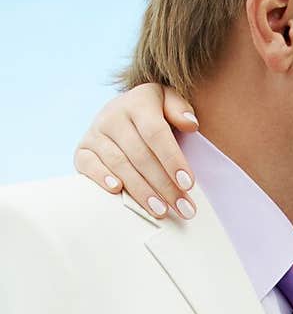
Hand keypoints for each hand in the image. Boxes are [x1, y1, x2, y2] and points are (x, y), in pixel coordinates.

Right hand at [73, 84, 198, 220]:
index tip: (188, 184)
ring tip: (161, 211)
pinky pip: (88, 165)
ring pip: (119, 164)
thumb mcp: (168, 105)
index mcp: (138, 102)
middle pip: (140, 155)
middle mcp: (113, 115)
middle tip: (183, 208)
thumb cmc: (153, 117)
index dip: (172, 159)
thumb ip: (180, 109)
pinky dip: (102, 178)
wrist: (120, 117)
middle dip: (164, 185)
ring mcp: (95, 133)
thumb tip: (190, 124)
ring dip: (141, 191)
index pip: (156, 132)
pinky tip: (118, 192)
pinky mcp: (82, 150)